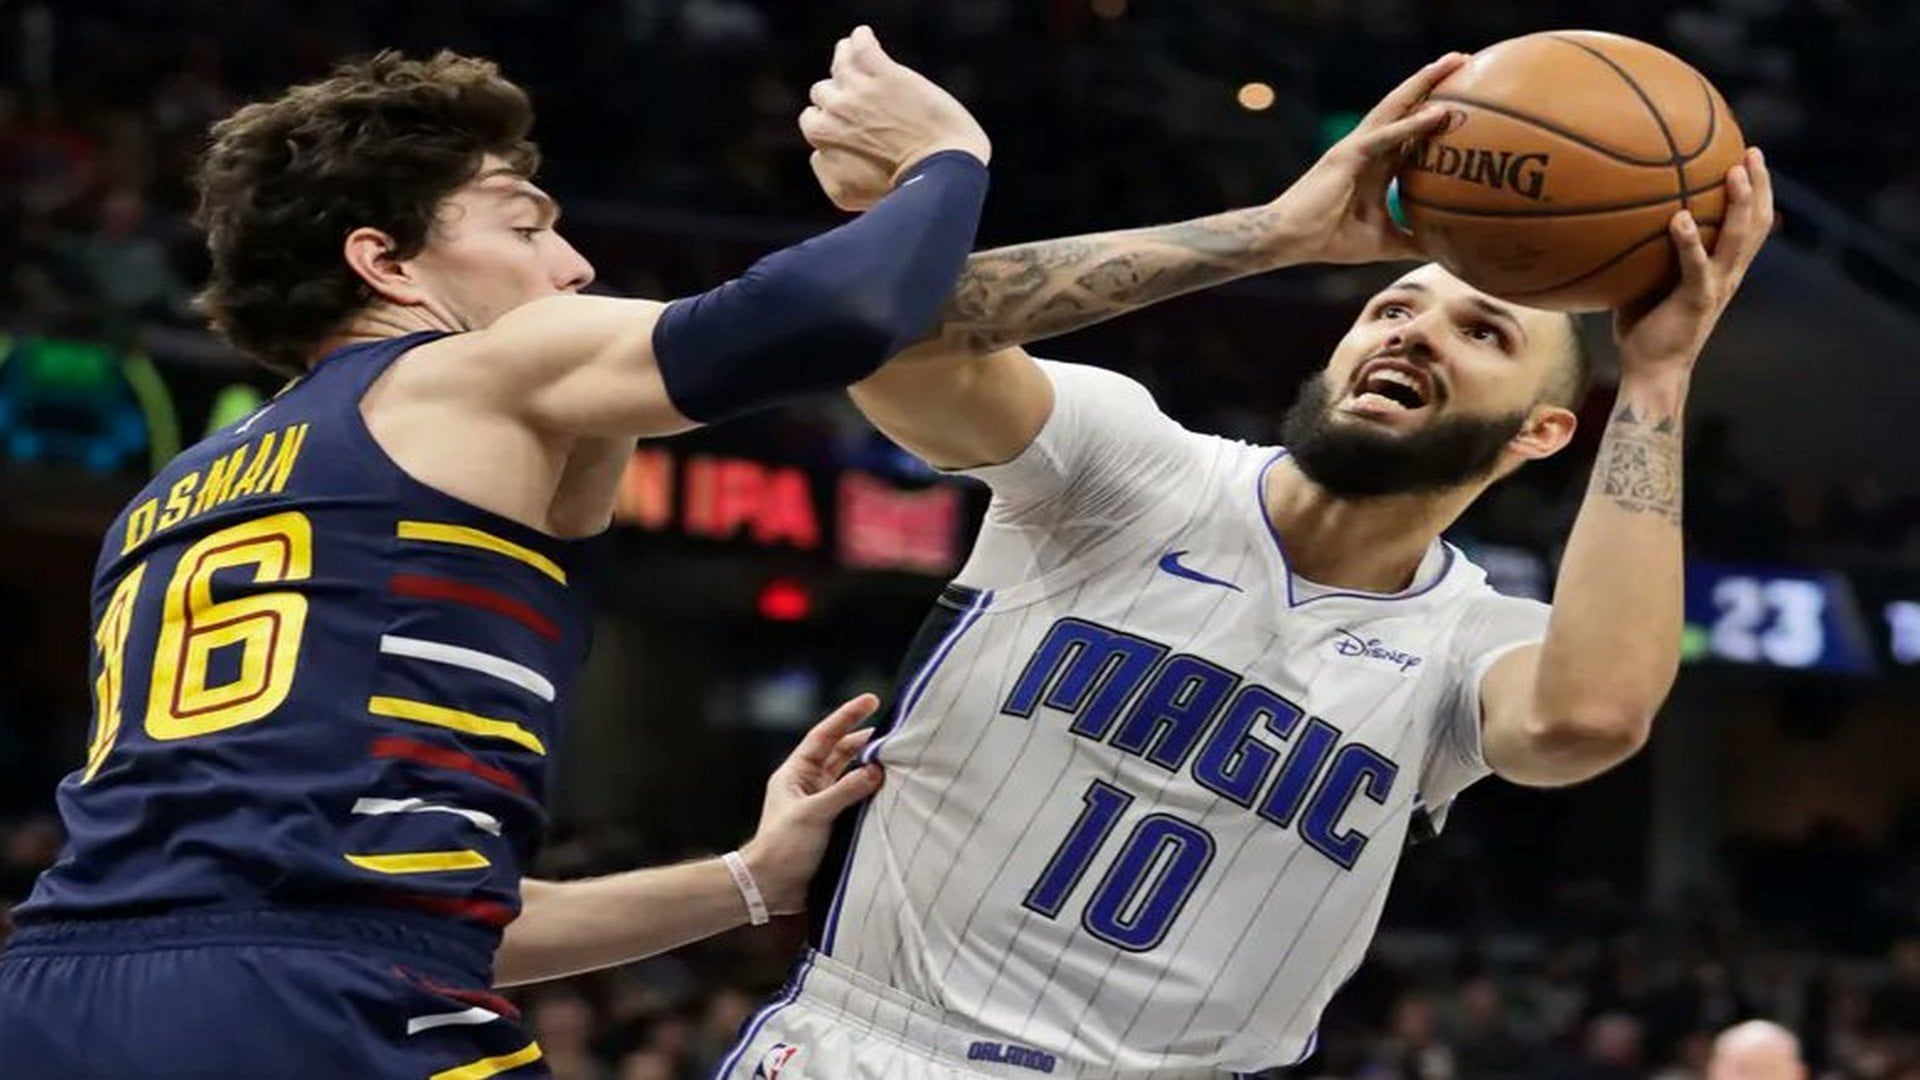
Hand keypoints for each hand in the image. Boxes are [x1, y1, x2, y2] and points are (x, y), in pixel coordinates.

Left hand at [737, 694, 884, 914]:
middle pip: (840, 753)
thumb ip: (845, 791)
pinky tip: (887, 789)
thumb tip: (875, 771)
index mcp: (795, 773)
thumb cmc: (781, 847)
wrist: (770, 887)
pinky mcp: (830, 823)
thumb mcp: (813, 814)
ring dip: (868, 766)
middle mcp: (807, 784)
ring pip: (848, 775)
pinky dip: (869, 792)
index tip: (871, 701)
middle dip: (864, 740)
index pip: (825, 736)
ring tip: (894, 756)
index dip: (847, 716)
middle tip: (892, 730)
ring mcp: (819, 803)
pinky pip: (854, 799)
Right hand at [800, 26, 990, 211]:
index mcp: (822, 136)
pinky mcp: (886, 74)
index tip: (846, 125)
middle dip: (839, 96)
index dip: (829, 120)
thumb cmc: (896, 191)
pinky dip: (861, 39)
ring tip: (855, 57)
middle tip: (859, 102)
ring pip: (840, 62)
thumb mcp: (845, 195)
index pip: (812, 118)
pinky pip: (862, 45)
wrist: (940, 173)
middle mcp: (836, 109)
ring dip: (845, 60)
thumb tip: (818, 152)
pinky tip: (864, 38)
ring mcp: (860, 88)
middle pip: (824, 90)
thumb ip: (825, 171)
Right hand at [1269, 53, 1467, 263]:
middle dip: (1434, 83)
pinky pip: (1385, 136)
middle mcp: (1370, 148)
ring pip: (1397, 107)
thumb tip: (1447, 251)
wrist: (1290, 239)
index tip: (1469, 98)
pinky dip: (1411, 124)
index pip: (1413, 131)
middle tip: (1465, 60)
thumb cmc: (1330, 239)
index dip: (1438, 113)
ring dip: (1425, 84)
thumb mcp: (1384, 242)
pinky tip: (1437, 112)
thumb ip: (1413, 240)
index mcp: (1378, 165)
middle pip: (1407, 107)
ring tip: (1454, 62)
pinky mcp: (1348, 154)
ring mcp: (1358, 147)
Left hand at [1613, 147, 1774, 375]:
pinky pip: (1696, 267)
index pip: (1752, 224)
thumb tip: (1617, 217)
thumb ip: (1647, 251)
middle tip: (1753, 151)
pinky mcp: (1697, 301)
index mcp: (1722, 268)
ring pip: (1740, 239)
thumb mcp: (1648, 281)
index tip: (1750, 156)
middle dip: (1760, 185)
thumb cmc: (1646, 326)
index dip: (1758, 191)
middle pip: (1758, 223)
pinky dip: (1690, 242)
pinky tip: (1678, 218)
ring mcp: (1716, 287)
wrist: (1654, 371)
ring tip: (1733, 172)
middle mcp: (1728, 274)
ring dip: (1740, 204)